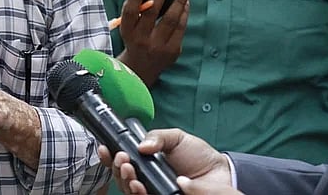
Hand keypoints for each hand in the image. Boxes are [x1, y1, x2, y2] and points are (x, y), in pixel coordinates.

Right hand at [98, 128, 233, 194]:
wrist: (221, 174)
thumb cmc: (199, 156)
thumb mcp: (176, 138)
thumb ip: (157, 137)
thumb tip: (141, 145)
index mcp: (145, 161)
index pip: (121, 160)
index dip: (109, 156)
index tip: (106, 149)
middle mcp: (146, 177)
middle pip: (120, 176)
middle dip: (116, 167)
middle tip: (123, 159)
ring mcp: (152, 190)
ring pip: (128, 189)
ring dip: (124, 180)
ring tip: (129, 170)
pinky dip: (136, 192)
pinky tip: (138, 185)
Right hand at [117, 0, 191, 84]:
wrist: (141, 69)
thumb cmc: (134, 40)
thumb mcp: (128, 28)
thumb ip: (135, 12)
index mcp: (127, 32)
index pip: (130, 12)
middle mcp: (142, 40)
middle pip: (153, 13)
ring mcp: (158, 46)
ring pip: (171, 20)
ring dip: (179, 2)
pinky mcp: (173, 51)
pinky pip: (180, 28)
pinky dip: (184, 14)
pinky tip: (186, 3)